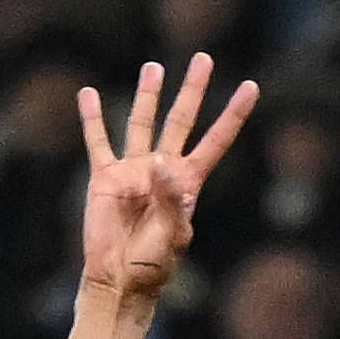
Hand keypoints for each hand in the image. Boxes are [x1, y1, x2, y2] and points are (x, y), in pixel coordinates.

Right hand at [75, 54, 259, 309]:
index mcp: (188, 183)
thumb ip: (169, 197)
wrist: (118, 280)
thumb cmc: (153, 264)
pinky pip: (98, 142)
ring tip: (153, 67)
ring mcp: (133, 170)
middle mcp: (162, 170)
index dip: (233, 114)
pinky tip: (88, 94)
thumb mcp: (173, 233)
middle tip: (204, 58)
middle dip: (193, 90)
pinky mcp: (105, 178)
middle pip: (181, 120)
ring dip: (148, 95)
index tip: (251, 86)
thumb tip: (156, 161)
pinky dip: (92, 118)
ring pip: (142, 122)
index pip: (216, 140)